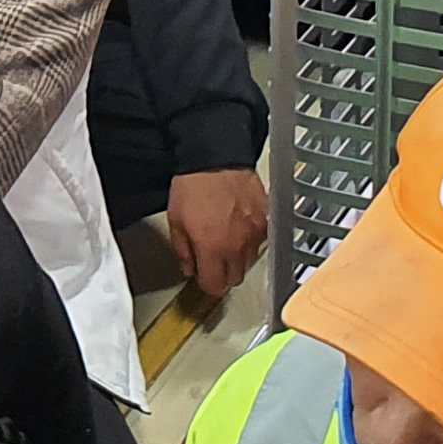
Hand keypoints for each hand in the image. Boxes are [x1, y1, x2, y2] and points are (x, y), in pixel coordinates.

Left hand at [164, 165, 270, 297]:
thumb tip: (190, 270)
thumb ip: (183, 251)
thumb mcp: (175, 220)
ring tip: (225, 239)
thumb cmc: (193, 185)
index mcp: (213, 248)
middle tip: (212, 261)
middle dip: (223, 274)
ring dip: (237, 258)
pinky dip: (250, 239)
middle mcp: (238, 246)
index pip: (216, 286)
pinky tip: (238, 227)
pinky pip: (260, 241)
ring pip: (250, 261)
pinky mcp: (267, 219)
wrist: (216, 156)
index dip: (207, 285)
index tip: (203, 278)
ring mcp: (256, 233)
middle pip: (235, 278)